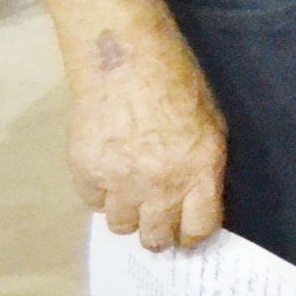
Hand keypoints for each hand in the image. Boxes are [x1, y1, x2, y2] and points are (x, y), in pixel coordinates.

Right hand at [70, 19, 226, 248]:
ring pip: (121, 227)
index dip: (193, 236)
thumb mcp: (210, 125)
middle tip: (157, 222)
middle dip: (159, 234)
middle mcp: (161, 183)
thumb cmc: (177, 83)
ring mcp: (120, 180)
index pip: (198, 229)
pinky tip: (107, 171)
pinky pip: (93, 203)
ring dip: (127, 215)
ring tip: (130, 193)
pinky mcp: (85, 172)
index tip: (187, 233)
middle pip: (156, 238)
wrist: (125, 57)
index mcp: (200, 170)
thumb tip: (197, 200)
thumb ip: (203, 168)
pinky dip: (100, 194)